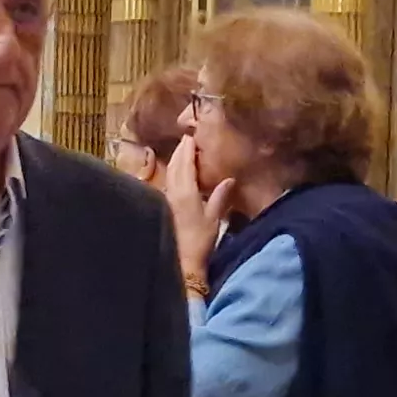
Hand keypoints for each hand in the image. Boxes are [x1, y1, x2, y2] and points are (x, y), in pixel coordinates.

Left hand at [160, 140, 227, 290]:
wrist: (184, 261)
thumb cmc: (200, 240)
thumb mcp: (214, 218)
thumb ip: (220, 196)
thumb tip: (229, 178)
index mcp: (186, 192)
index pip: (185, 164)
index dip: (188, 149)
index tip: (191, 135)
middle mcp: (173, 192)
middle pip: (175, 165)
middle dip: (180, 151)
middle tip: (187, 138)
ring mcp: (168, 199)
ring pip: (170, 173)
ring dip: (176, 160)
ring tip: (183, 151)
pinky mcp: (167, 207)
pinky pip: (169, 182)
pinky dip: (174, 172)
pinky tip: (179, 173)